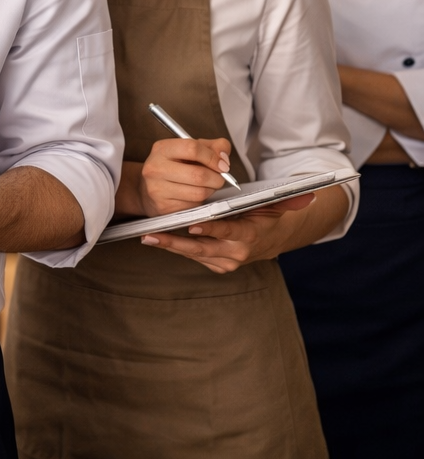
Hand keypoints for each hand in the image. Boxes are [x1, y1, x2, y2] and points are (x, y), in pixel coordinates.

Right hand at [138, 137, 234, 215]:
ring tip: (207, 186)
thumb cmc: (173, 167)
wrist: (146, 189)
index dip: (213, 157)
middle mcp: (155, 168)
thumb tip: (224, 156)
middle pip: (198, 174)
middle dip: (217, 178)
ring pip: (199, 192)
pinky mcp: (164, 207)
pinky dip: (200, 201)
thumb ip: (211, 147)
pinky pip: (194, 206)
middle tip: (220, 178)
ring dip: (210, 191)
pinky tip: (194, 195)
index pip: (192, 148)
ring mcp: (157, 189)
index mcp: (162, 148)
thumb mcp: (188, 151)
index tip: (223, 164)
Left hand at [140, 193, 315, 272]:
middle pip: (202, 247)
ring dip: (170, 245)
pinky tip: (158, 239)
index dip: (209, 229)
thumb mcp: (274, 206)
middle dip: (176, 241)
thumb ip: (287, 200)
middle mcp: (236, 253)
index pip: (227, 231)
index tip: (191, 225)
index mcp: (248, 236)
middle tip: (154, 234)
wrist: (270, 242)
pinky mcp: (216, 265)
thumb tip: (309, 194)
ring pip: (194, 253)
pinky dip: (176, 248)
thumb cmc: (265, 217)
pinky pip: (193, 256)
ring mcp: (225, 261)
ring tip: (149, 236)